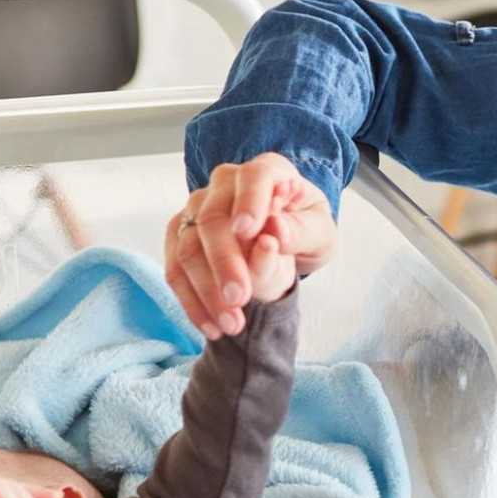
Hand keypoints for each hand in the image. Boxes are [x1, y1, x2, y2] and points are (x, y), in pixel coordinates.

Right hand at [165, 154, 334, 339]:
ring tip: (231, 324)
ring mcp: (198, 208)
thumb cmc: (304, 228)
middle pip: (212, 218)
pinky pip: (175, 268)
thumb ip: (302, 231)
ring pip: (188, 246)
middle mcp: (225, 184)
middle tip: (239, 298)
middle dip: (224, 262)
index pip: (254, 177)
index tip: (248, 231)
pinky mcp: (181, 235)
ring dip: (205, 290)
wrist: (285, 238)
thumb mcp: (321, 232)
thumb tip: (275, 231)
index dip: (249, 202)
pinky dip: (191, 301)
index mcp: (267, 172)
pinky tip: (211, 326)